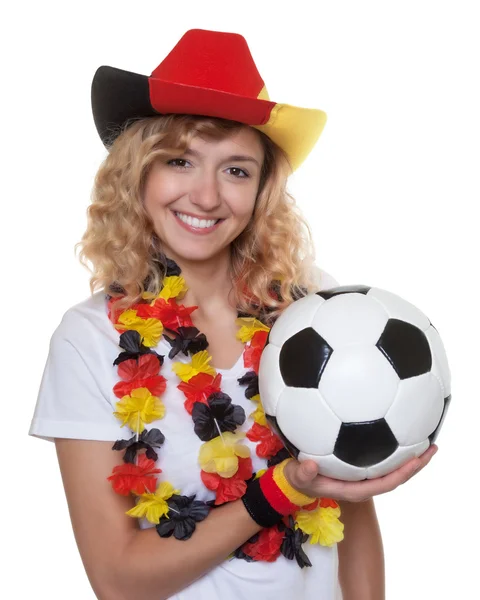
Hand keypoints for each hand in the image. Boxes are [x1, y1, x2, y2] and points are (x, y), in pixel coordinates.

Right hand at [284, 444, 437, 502]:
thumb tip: (309, 465)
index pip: (384, 483)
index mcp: (354, 489)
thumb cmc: (298, 478)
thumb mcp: (296, 476)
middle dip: (415, 464)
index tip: (416, 460)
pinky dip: (395, 447)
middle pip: (396, 476)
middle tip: (432, 447)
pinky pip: (383, 459)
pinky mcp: (360, 467)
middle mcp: (363, 483)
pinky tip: (401, 431)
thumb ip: (302, 473)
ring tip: (425, 440)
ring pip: (392, 468)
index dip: (402, 473)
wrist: (297, 480)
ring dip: (410, 457)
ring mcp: (363, 476)